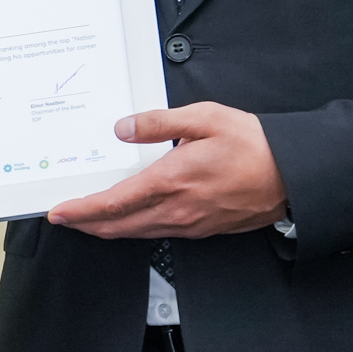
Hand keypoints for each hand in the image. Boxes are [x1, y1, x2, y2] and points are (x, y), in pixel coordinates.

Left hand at [44, 103, 286, 241]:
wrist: (293, 176)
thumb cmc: (255, 146)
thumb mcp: (205, 118)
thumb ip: (159, 123)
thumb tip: (124, 128)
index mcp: (172, 181)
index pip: (113, 203)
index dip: (82, 211)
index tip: (60, 212)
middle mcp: (177, 210)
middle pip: (119, 226)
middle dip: (88, 224)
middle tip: (67, 218)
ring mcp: (190, 224)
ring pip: (137, 233)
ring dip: (110, 228)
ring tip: (91, 218)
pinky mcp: (202, 229)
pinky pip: (159, 232)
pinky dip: (136, 228)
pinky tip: (133, 217)